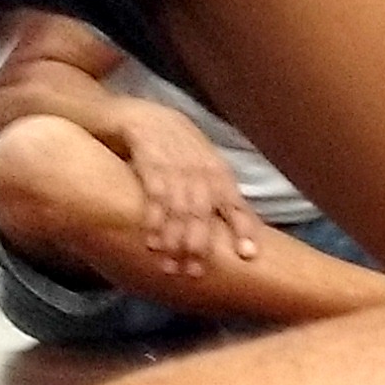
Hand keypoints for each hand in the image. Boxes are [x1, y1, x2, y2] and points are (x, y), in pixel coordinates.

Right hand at [117, 104, 245, 274]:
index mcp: (216, 170)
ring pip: (181, 206)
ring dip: (176, 238)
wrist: (135, 112)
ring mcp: (175, 162)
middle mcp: (199, 167)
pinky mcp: (148, 156)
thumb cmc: (170, 144)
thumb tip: (232, 227)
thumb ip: (213, 191)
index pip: (235, 202)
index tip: (249, 255)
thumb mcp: (197, 163)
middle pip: (205, 211)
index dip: (243, 227)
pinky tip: (152, 240)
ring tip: (172, 265)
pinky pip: (154, 192)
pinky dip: (154, 218)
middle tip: (196, 272)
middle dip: (202, 244)